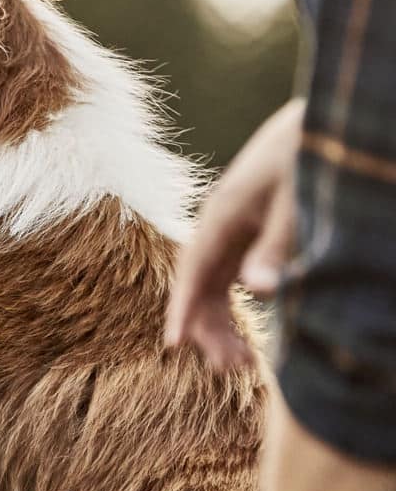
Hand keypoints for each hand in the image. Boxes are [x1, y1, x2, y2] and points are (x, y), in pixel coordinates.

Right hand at [165, 98, 304, 368]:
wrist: (316, 121)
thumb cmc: (307, 154)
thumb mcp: (297, 200)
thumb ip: (276, 245)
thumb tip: (257, 293)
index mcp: (222, 213)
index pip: (192, 269)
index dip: (182, 308)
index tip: (174, 344)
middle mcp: (219, 225)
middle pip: (200, 286)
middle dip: (209, 329)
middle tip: (233, 368)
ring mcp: (232, 230)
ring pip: (214, 287)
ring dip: (222, 324)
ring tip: (243, 362)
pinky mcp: (247, 234)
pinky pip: (229, 279)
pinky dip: (234, 308)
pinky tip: (247, 332)